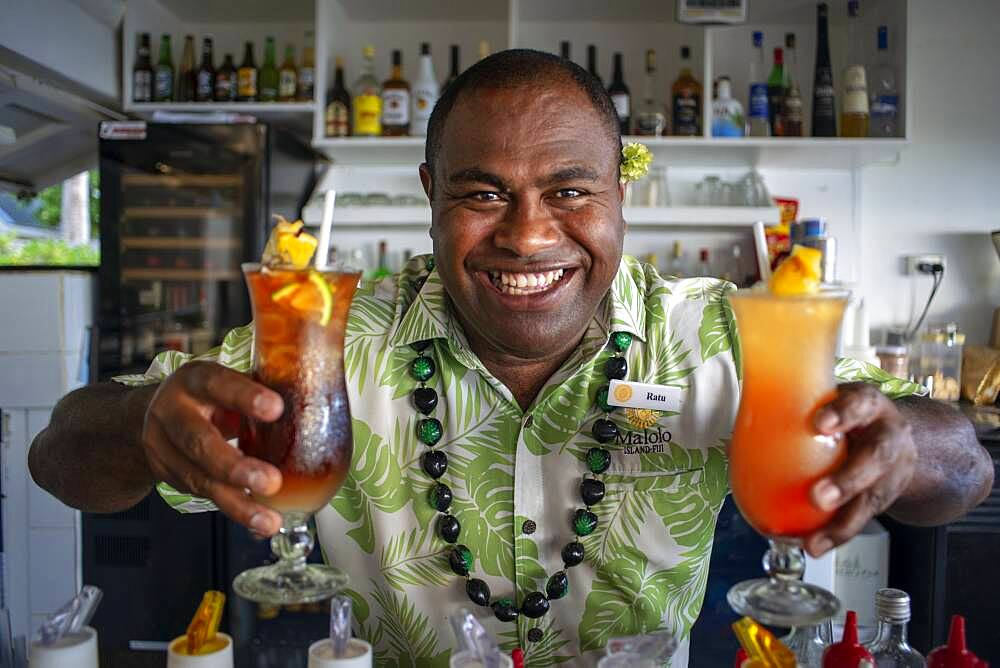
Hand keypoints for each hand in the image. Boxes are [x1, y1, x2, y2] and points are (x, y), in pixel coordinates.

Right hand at [142, 361, 284, 535]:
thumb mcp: (227, 383)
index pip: (217, 384)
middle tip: (271, 481)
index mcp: (194, 380)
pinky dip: (233, 510)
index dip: (244, 397)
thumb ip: (261, 390)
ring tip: (268, 519)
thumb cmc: (207, 396)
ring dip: (237, 503)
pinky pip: (202, 495)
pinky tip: (257, 520)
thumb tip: (316, 398)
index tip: (276, 409)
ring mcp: (163, 446)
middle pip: (199, 441)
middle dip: (236, 466)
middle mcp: (173, 412)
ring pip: (199, 478)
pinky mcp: (167, 475)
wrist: (155, 415)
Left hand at [804, 382, 916, 556]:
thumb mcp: (830, 404)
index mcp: (868, 405)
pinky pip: (861, 519)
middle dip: (847, 480)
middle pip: (875, 458)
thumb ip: (792, 414)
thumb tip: (734, 440)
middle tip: (817, 496)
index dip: (843, 413)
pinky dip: (836, 535)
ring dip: (841, 523)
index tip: (819, 423)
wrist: (895, 438)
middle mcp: (886, 437)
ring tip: (813, 540)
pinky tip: (814, 545)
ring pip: (872, 498)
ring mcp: (890, 472)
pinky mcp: (883, 498)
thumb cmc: (850, 417)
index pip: (860, 403)